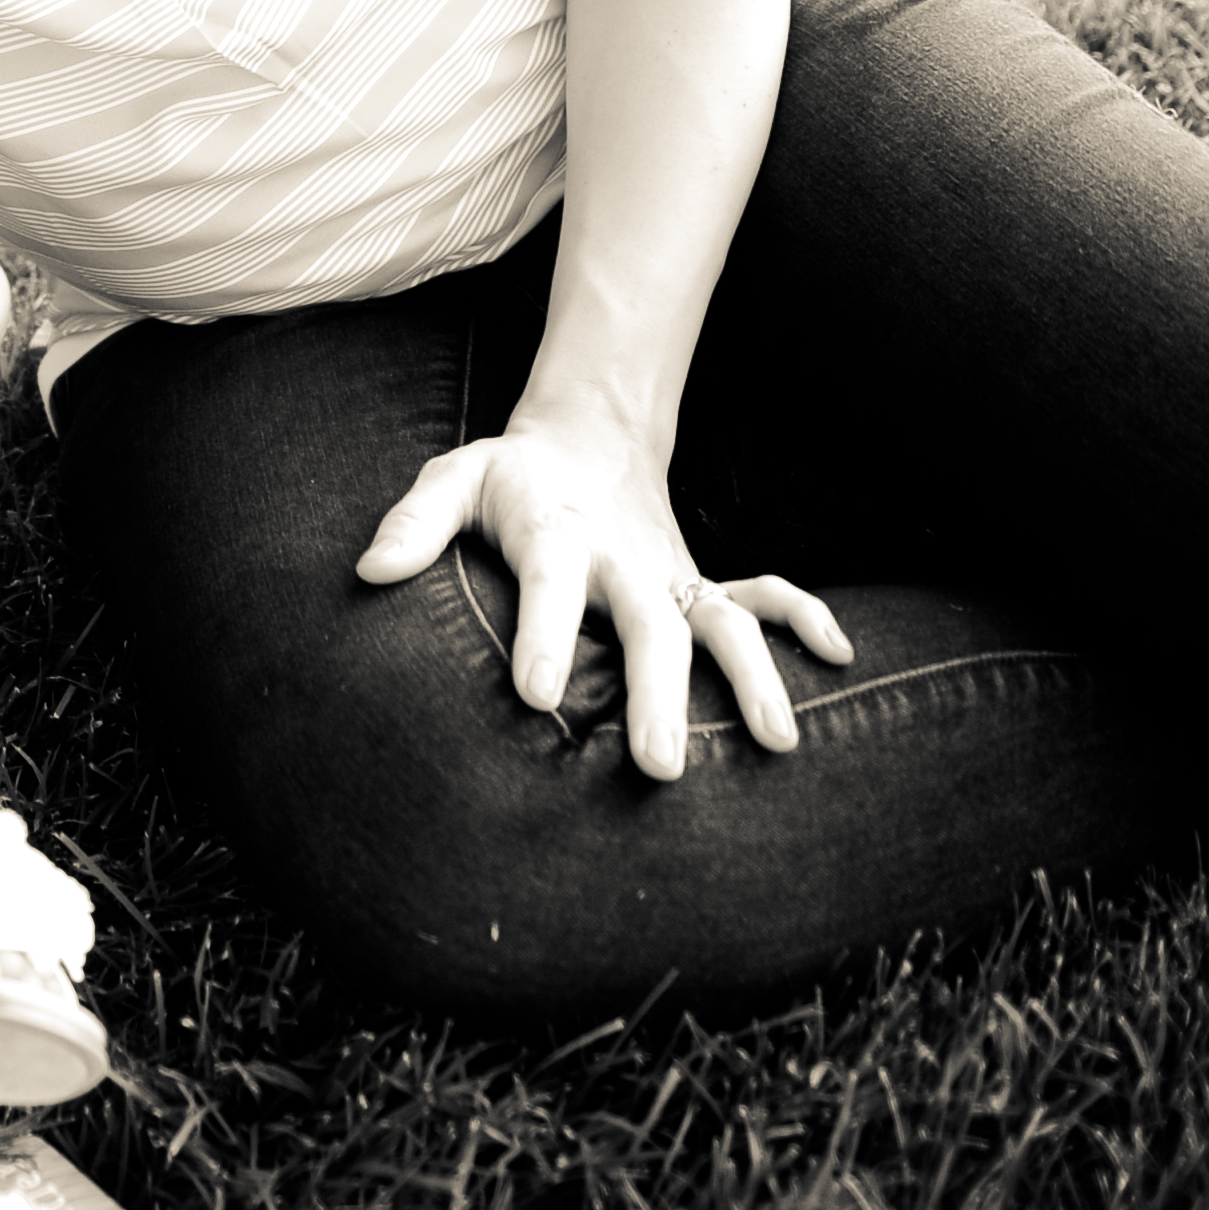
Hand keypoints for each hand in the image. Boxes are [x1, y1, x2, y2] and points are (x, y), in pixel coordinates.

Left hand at [351, 400, 852, 779]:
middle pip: (647, 624)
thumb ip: (412, 524)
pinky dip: (803, 616)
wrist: (583, 440)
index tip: (536, 696)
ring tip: (778, 741)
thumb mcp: (451, 482)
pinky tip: (842, 654)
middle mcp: (621, 560)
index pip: (549, 583)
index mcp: (555, 533)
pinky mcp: (696, 585)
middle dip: (657, 694)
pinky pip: (761, 596)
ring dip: (751, 676)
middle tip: (662, 769)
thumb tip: (367, 572)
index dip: (544, 635)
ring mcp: (667, 576)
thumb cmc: (506, 481)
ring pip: (719, 621)